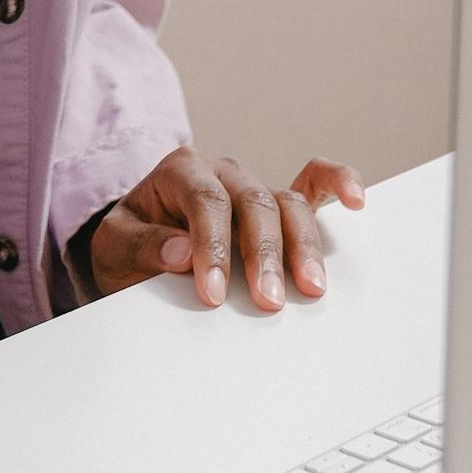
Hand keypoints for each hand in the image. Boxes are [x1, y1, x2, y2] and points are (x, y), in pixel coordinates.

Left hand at [85, 150, 365, 309]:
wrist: (134, 244)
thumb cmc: (129, 243)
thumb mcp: (114, 246)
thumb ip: (143, 245)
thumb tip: (180, 252)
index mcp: (181, 171)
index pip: (205, 203)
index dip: (212, 247)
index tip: (212, 293)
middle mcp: (222, 172)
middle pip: (253, 203)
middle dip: (262, 254)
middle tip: (268, 301)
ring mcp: (253, 186)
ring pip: (288, 202)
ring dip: (302, 245)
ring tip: (311, 288)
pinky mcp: (276, 204)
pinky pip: (313, 184)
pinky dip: (337, 184)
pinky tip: (356, 200)